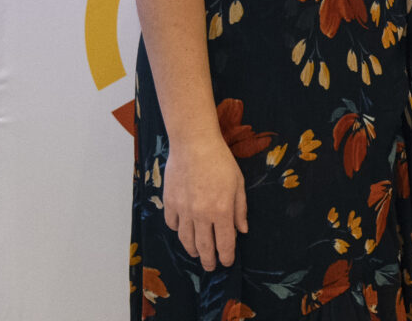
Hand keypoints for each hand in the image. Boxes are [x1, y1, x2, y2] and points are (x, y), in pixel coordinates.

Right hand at [161, 135, 248, 271]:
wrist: (194, 145)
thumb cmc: (221, 161)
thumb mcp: (238, 184)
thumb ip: (240, 209)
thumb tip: (242, 231)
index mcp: (222, 211)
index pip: (225, 243)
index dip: (226, 256)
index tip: (227, 262)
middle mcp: (201, 215)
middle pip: (204, 247)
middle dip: (209, 260)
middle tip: (212, 266)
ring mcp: (183, 210)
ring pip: (186, 239)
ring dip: (192, 250)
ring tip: (197, 254)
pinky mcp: (170, 203)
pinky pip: (173, 224)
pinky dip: (179, 231)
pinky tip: (183, 231)